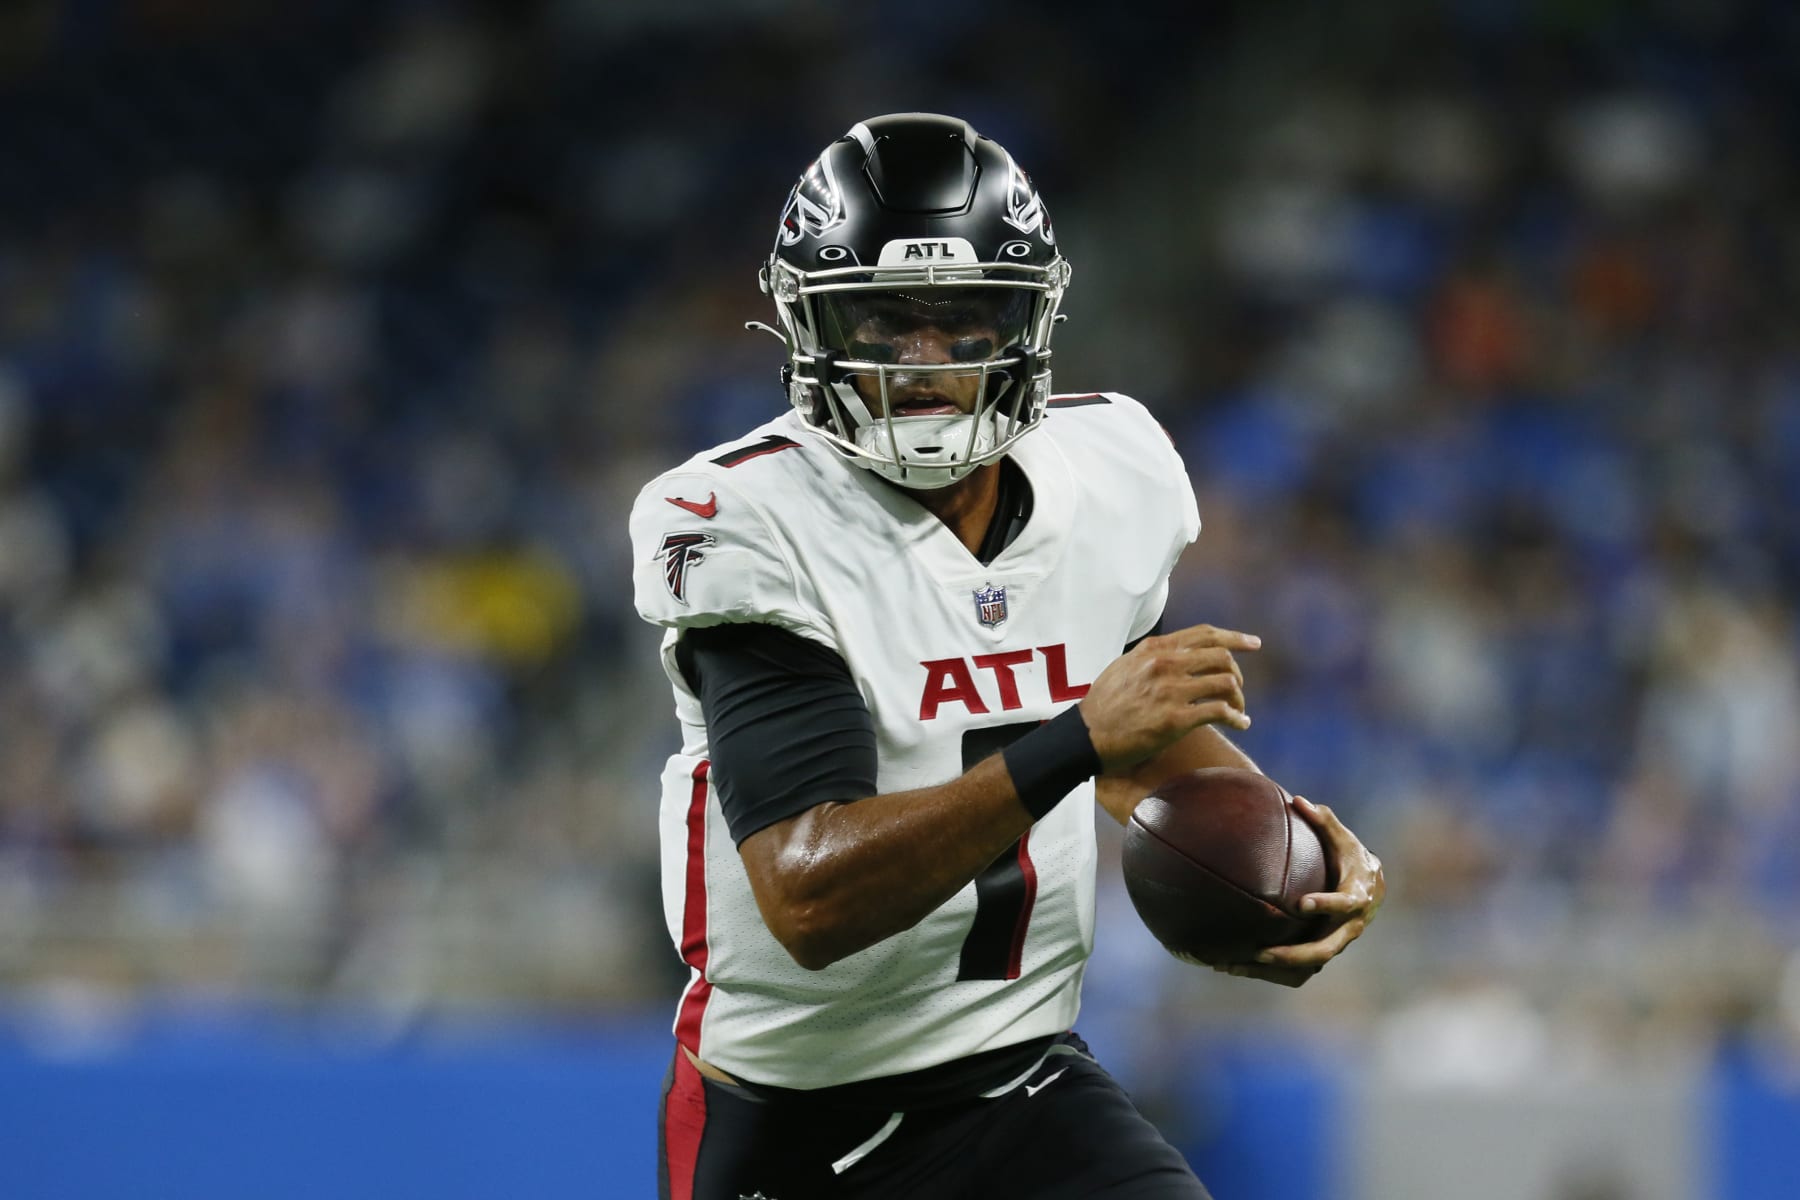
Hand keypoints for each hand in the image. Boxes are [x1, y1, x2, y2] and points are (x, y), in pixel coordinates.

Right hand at [1079, 625, 1258, 770]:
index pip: (1204, 634)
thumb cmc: (1104, 704)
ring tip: (1238, 711)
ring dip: (1239, 699)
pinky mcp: (1175, 720)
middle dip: (1237, 674)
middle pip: (1221, 657)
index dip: (1234, 637)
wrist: (1087, 735)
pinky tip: (1241, 724)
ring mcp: (1171, 691)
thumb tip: (1177, 653)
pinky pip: (1221, 712)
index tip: (1253, 643)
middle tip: (1237, 690)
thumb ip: (1152, 656)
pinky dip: (1238, 718)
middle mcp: (1165, 664)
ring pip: (1226, 683)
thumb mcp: (1125, 666)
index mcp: (1155, 649)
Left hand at [1235, 795, 1383, 984]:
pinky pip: (1293, 970)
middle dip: (1293, 955)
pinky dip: (1264, 971)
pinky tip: (1229, 965)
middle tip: (1261, 952)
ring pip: (1305, 968)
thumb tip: (1299, 800)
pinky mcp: (1317, 952)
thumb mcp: (1343, 839)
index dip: (1326, 906)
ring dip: (1270, 970)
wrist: (1371, 890)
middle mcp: (1346, 929)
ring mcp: (1332, 944)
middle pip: (1323, 950)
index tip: (1301, 904)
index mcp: (1355, 898)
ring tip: (1232, 966)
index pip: (1344, 906)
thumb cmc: (1351, 859)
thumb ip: (1324, 821)